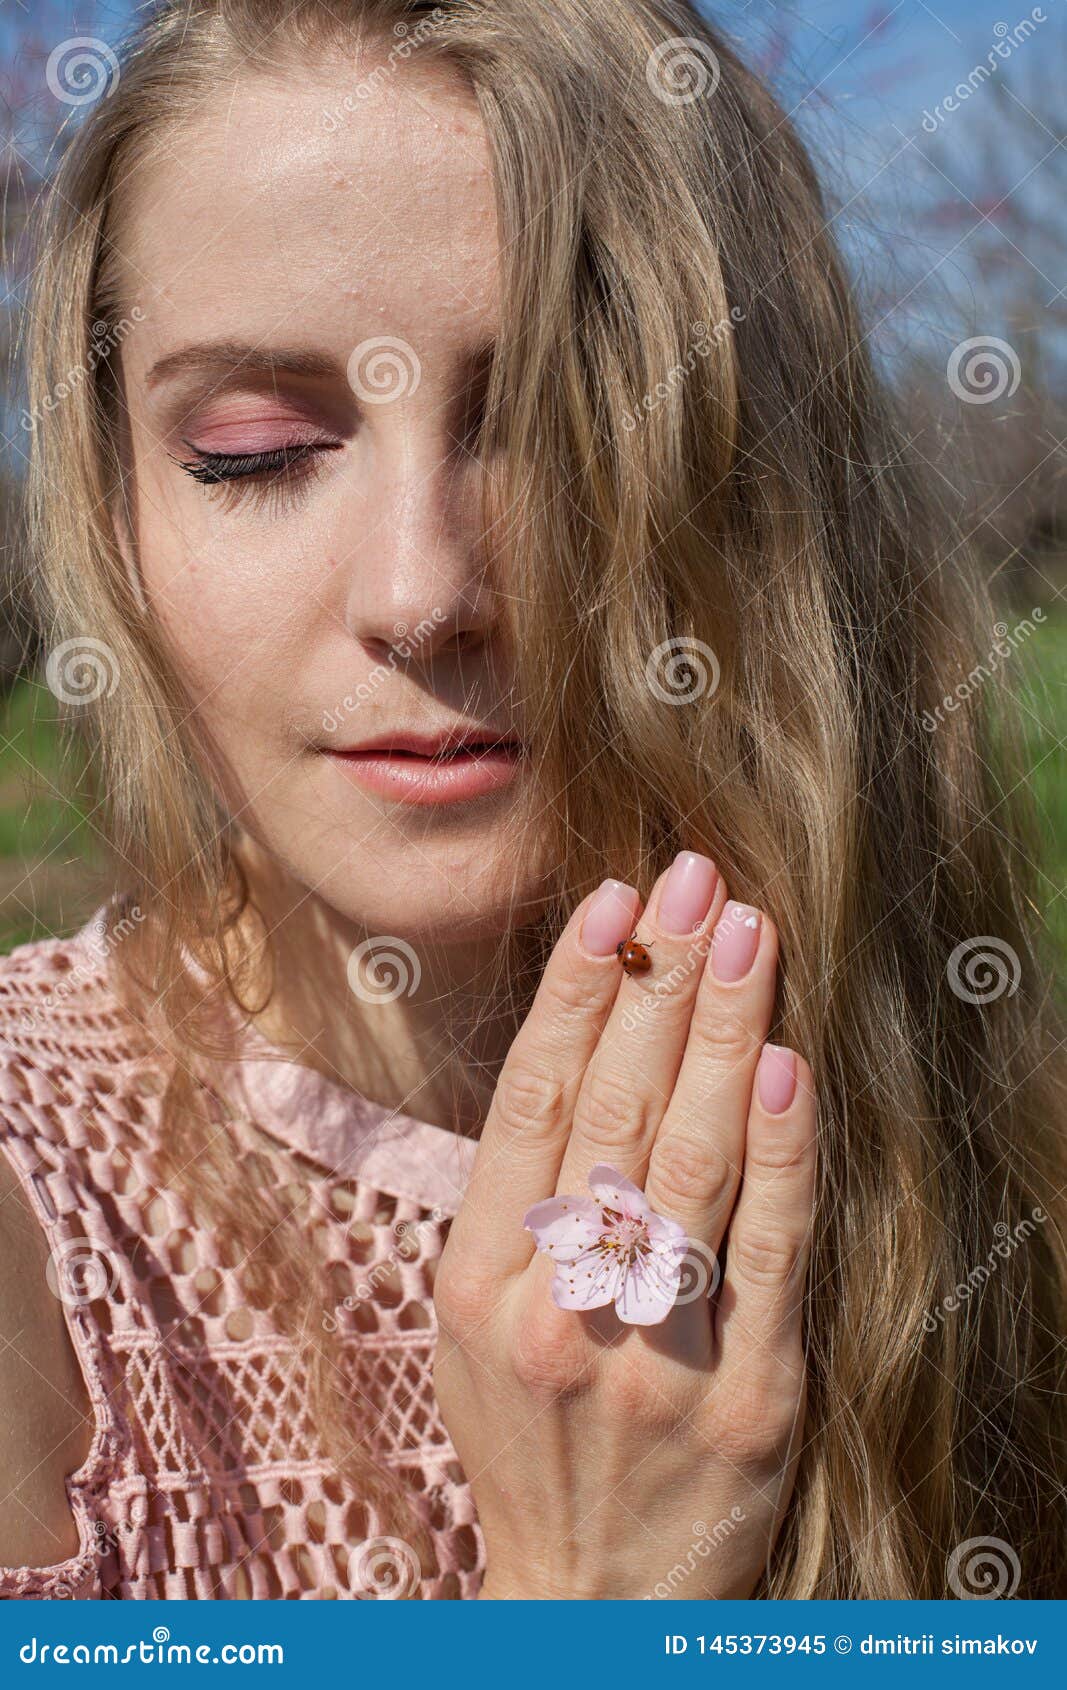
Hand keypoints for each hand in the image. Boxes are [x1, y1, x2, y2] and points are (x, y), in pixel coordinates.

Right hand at [433, 851, 815, 1599]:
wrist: (587, 1596)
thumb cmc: (530, 1434)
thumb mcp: (477, 1321)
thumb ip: (518, 1197)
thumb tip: (582, 1043)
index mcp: (477, 1279)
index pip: (530, 1102)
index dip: (574, 992)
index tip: (614, 904)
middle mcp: (555, 1307)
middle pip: (612, 1110)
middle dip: (661, 982)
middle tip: (697, 881)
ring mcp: (650, 1354)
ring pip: (690, 1161)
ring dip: (723, 1033)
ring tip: (748, 932)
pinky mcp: (745, 1399)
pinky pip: (769, 1254)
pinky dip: (782, 1154)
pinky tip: (787, 1067)